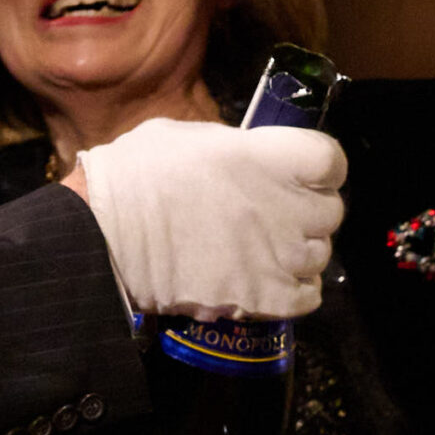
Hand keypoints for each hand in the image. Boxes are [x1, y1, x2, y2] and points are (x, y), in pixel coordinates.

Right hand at [76, 118, 345, 320]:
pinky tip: (269, 282)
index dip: (317, 169)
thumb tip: (248, 160)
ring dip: (299, 253)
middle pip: (331, 212)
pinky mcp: (265, 298)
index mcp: (271, 156)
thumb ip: (235, 147)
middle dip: (308, 213)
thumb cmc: (136, 175)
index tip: (300, 174)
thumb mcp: (187, 136)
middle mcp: (287, 206)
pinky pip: (308, 297)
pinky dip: (294, 292)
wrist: (102, 234)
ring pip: (319, 256)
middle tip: (276, 215)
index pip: (332, 161)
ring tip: (266, 252)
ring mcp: (280, 256)